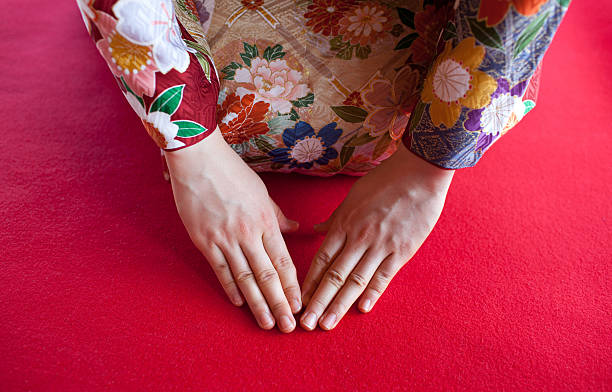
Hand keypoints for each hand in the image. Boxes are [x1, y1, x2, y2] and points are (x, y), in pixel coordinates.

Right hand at [165, 128, 301, 332]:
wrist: (198, 160)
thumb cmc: (232, 173)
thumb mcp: (262, 192)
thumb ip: (277, 215)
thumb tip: (295, 228)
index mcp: (265, 221)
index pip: (283, 261)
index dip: (292, 286)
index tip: (299, 305)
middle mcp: (248, 234)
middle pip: (267, 276)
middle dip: (279, 303)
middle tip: (288, 326)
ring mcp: (225, 239)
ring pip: (245, 278)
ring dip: (257, 304)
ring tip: (267, 323)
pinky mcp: (204, 241)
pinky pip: (220, 270)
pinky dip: (230, 288)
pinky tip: (239, 304)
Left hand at [300, 143, 453, 330]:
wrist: (418, 174)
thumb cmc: (385, 181)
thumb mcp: (353, 195)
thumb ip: (335, 217)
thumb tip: (316, 229)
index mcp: (344, 224)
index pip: (322, 259)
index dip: (309, 282)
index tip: (299, 300)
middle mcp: (358, 238)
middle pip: (334, 276)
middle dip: (318, 301)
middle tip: (306, 324)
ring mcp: (380, 246)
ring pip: (356, 281)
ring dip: (339, 304)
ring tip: (327, 323)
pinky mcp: (402, 251)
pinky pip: (384, 276)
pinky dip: (372, 293)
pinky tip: (362, 309)